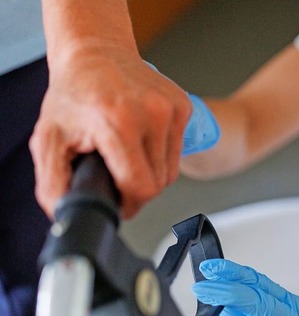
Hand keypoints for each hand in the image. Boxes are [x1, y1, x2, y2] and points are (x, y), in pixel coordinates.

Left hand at [29, 43, 191, 217]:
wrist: (97, 53)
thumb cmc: (75, 93)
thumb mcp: (48, 138)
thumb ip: (52, 182)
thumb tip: (65, 212)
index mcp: (117, 123)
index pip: (141, 187)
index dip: (129, 204)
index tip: (118, 201)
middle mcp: (150, 113)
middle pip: (159, 183)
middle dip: (138, 188)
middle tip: (117, 173)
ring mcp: (171, 108)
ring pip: (171, 172)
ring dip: (151, 173)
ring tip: (129, 154)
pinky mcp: (183, 106)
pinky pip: (178, 151)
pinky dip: (161, 154)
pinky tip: (142, 138)